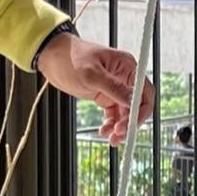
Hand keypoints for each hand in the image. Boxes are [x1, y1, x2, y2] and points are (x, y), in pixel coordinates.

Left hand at [36, 35, 155, 142]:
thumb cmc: (70, 57)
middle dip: (129, 122)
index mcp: (127, 67)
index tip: (133, 124)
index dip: (142, 110)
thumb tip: (132, 101)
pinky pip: (113, 114)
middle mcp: (124, 78)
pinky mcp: (104, 96)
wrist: (51, 57)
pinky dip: (110, 124)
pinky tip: (104, 131)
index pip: (145, 91)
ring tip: (111, 138)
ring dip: (120, 127)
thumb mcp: (91, 74)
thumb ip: (113, 87)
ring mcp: (114, 88)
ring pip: (125, 113)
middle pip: (136, 105)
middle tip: (118, 134)